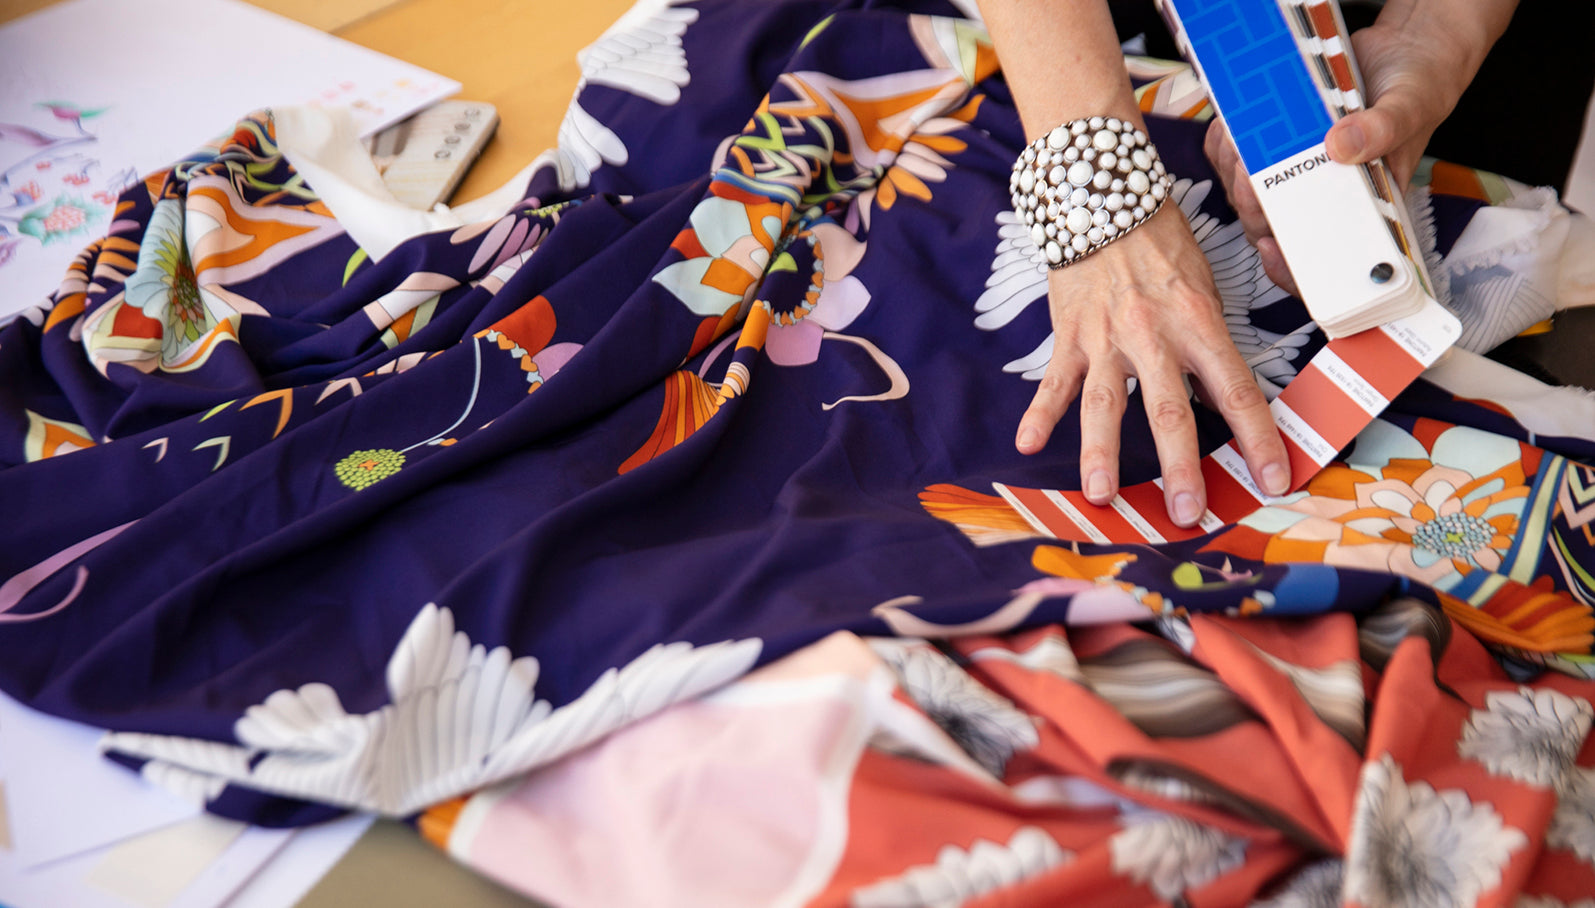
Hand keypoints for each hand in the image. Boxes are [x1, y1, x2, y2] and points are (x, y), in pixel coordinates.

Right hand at [1014, 204, 1291, 526]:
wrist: (1104, 198)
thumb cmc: (1162, 245)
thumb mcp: (1204, 288)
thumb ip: (1211, 347)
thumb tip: (1225, 404)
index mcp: (1198, 323)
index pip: (1237, 391)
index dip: (1258, 439)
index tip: (1273, 480)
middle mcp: (1153, 335)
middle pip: (1170, 410)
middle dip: (1180, 466)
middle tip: (1188, 514)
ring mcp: (1106, 338)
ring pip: (1105, 404)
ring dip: (1102, 453)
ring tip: (1103, 497)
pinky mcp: (1068, 335)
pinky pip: (1053, 381)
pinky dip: (1039, 414)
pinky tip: (1027, 444)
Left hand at [1204, 9, 1497, 295]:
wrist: (1404, 51)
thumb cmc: (1419, 91)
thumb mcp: (1410, 108)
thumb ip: (1382, 130)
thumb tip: (1339, 147)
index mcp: (1362, 210)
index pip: (1323, 262)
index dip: (1292, 270)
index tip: (1271, 248)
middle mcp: (1323, 199)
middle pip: (1272, 230)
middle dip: (1252, 207)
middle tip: (1247, 172)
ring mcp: (1294, 175)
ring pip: (1246, 197)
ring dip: (1233, 174)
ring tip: (1242, 141)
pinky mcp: (1273, 147)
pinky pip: (1235, 159)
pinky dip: (1225, 145)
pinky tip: (1233, 125)